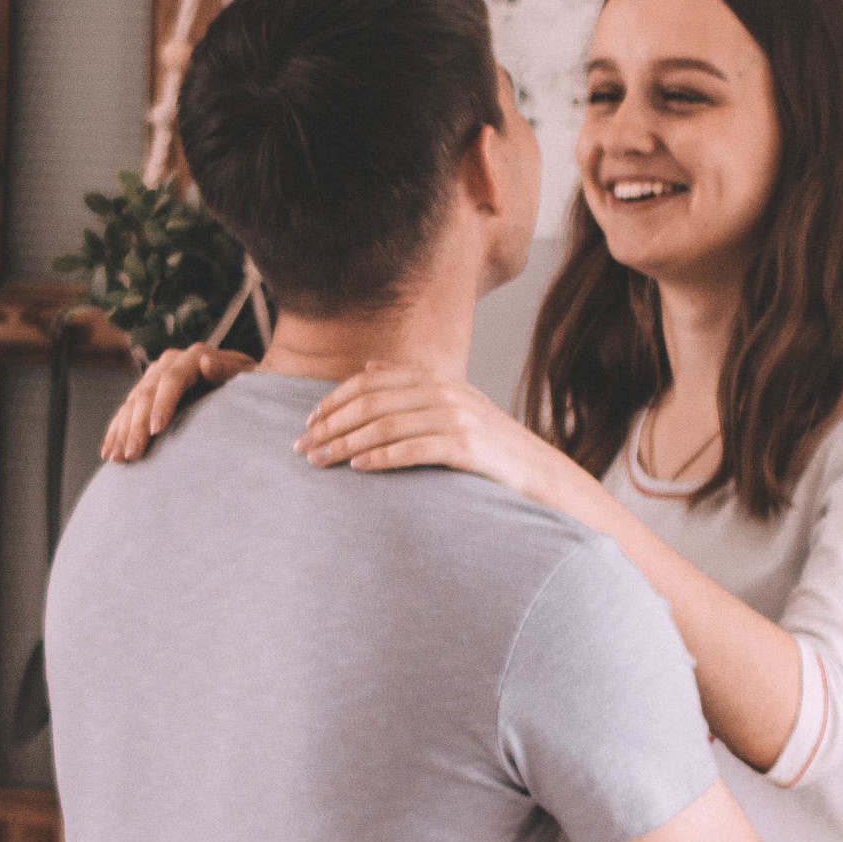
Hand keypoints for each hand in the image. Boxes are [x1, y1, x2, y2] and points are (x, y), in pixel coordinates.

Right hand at [98, 341, 253, 464]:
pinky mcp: (148, 392)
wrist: (243, 384)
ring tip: (117, 458)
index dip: (162, 404)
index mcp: (193, 357)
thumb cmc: (252, 385)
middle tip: (131, 454)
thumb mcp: (248, 377)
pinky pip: (126, 411)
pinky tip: (109, 451)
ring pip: (132, 403)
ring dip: (122, 432)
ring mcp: (156, 377)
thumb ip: (228, 371)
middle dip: (136, 426)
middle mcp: (170, 363)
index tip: (156, 430)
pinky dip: (116, 432)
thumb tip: (206, 361)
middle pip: (147, 393)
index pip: (172, 379)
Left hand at [296, 369, 581, 510]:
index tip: (308, 421)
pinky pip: (413, 449)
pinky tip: (358, 468)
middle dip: (330, 424)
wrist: (540, 475)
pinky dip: (381, 457)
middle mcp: (445, 392)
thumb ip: (411, 386)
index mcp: (437, 380)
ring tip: (320, 461)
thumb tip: (369, 367)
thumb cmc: (488, 448)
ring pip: (385, 425)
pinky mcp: (467, 447)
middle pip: (371, 403)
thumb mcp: (452, 406)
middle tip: (302, 448)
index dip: (334, 400)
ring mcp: (458, 418)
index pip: (371, 382)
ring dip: (345, 444)